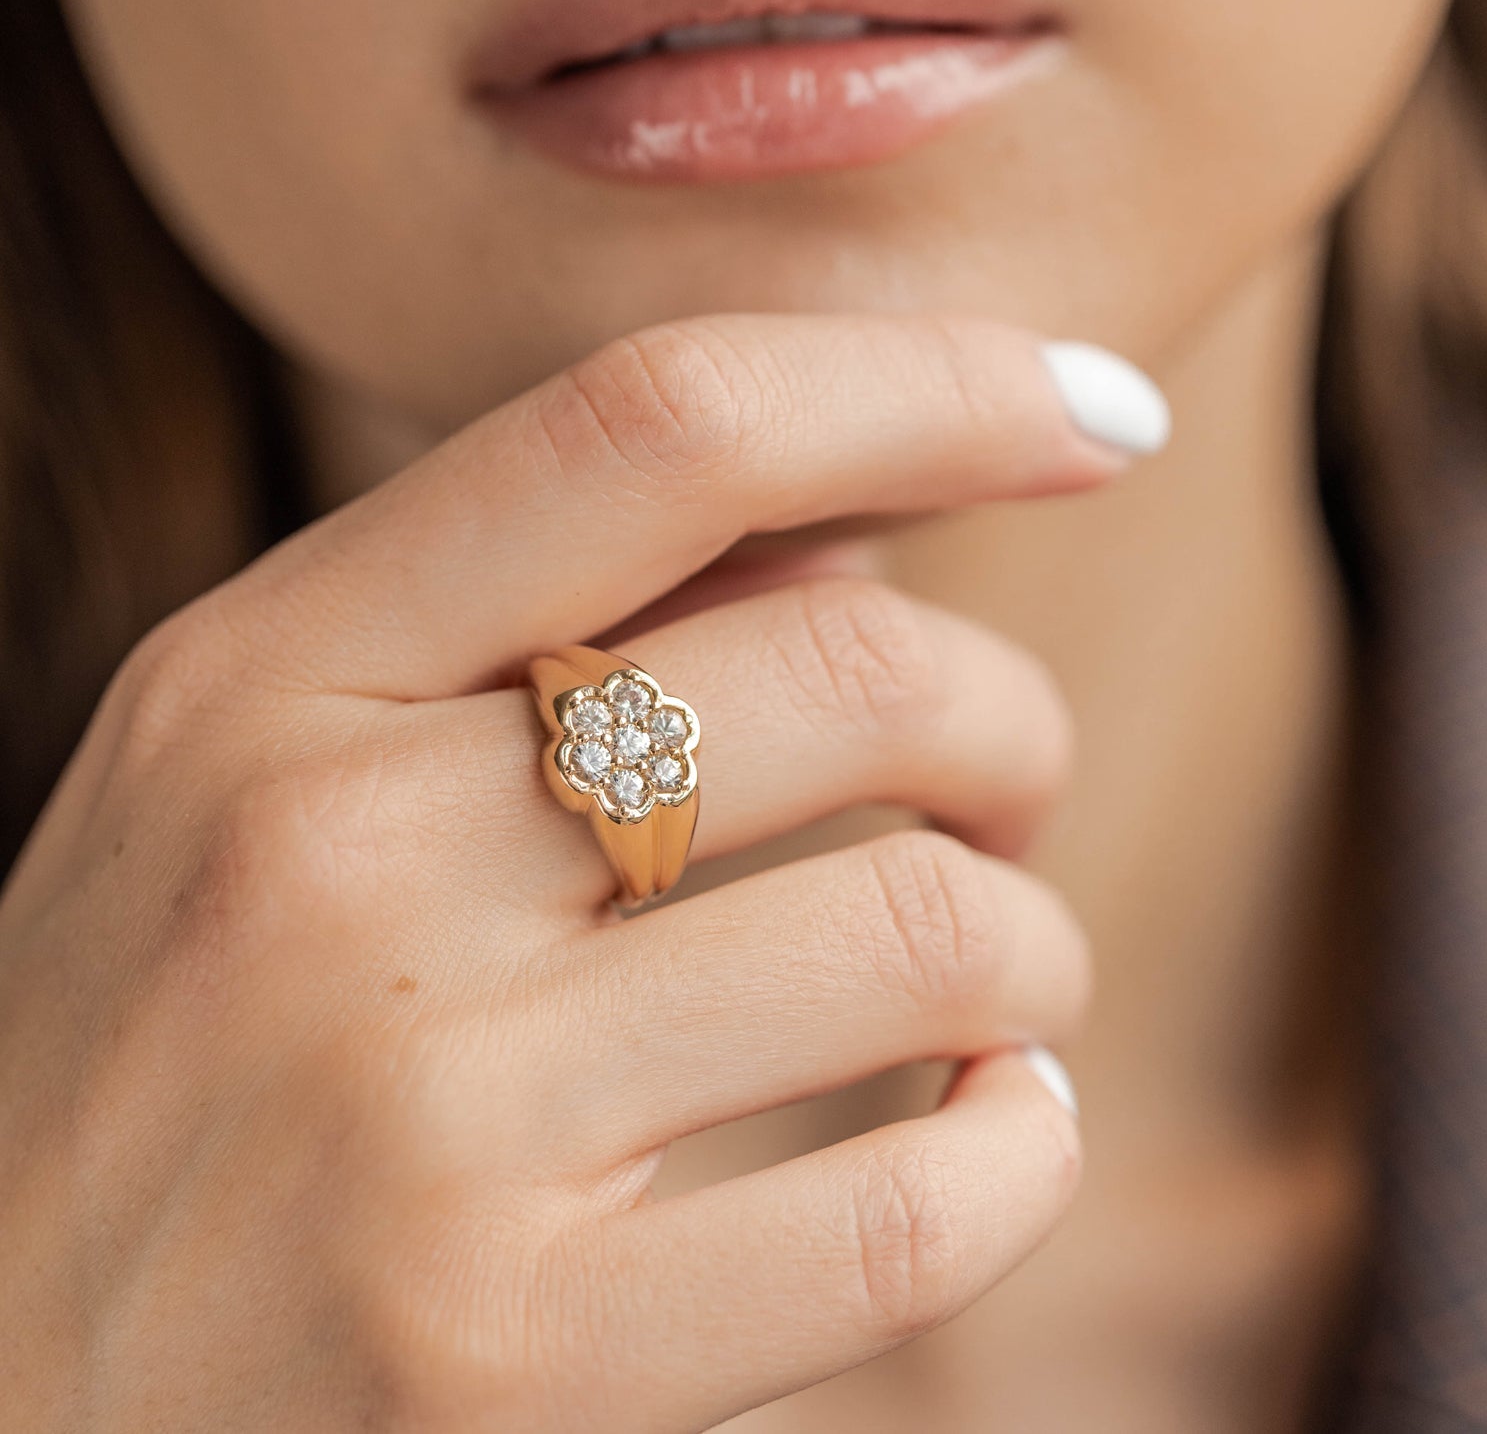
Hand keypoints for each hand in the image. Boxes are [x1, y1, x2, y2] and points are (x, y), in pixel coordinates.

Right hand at [0, 316, 1140, 1430]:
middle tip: (1013, 791)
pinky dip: (1021, 1150)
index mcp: (272, 677)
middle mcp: (332, 863)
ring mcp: (417, 1123)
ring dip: (1030, 946)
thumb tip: (859, 530)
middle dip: (1013, 722)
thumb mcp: (257, 772)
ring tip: (998, 984)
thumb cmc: (159, 1048)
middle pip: (854, 670)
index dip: (926, 384)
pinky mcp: (505, 1362)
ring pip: (922, 931)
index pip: (661, 425)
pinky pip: (912, 1215)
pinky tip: (993, 1127)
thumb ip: (525, 621)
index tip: (1093, 411)